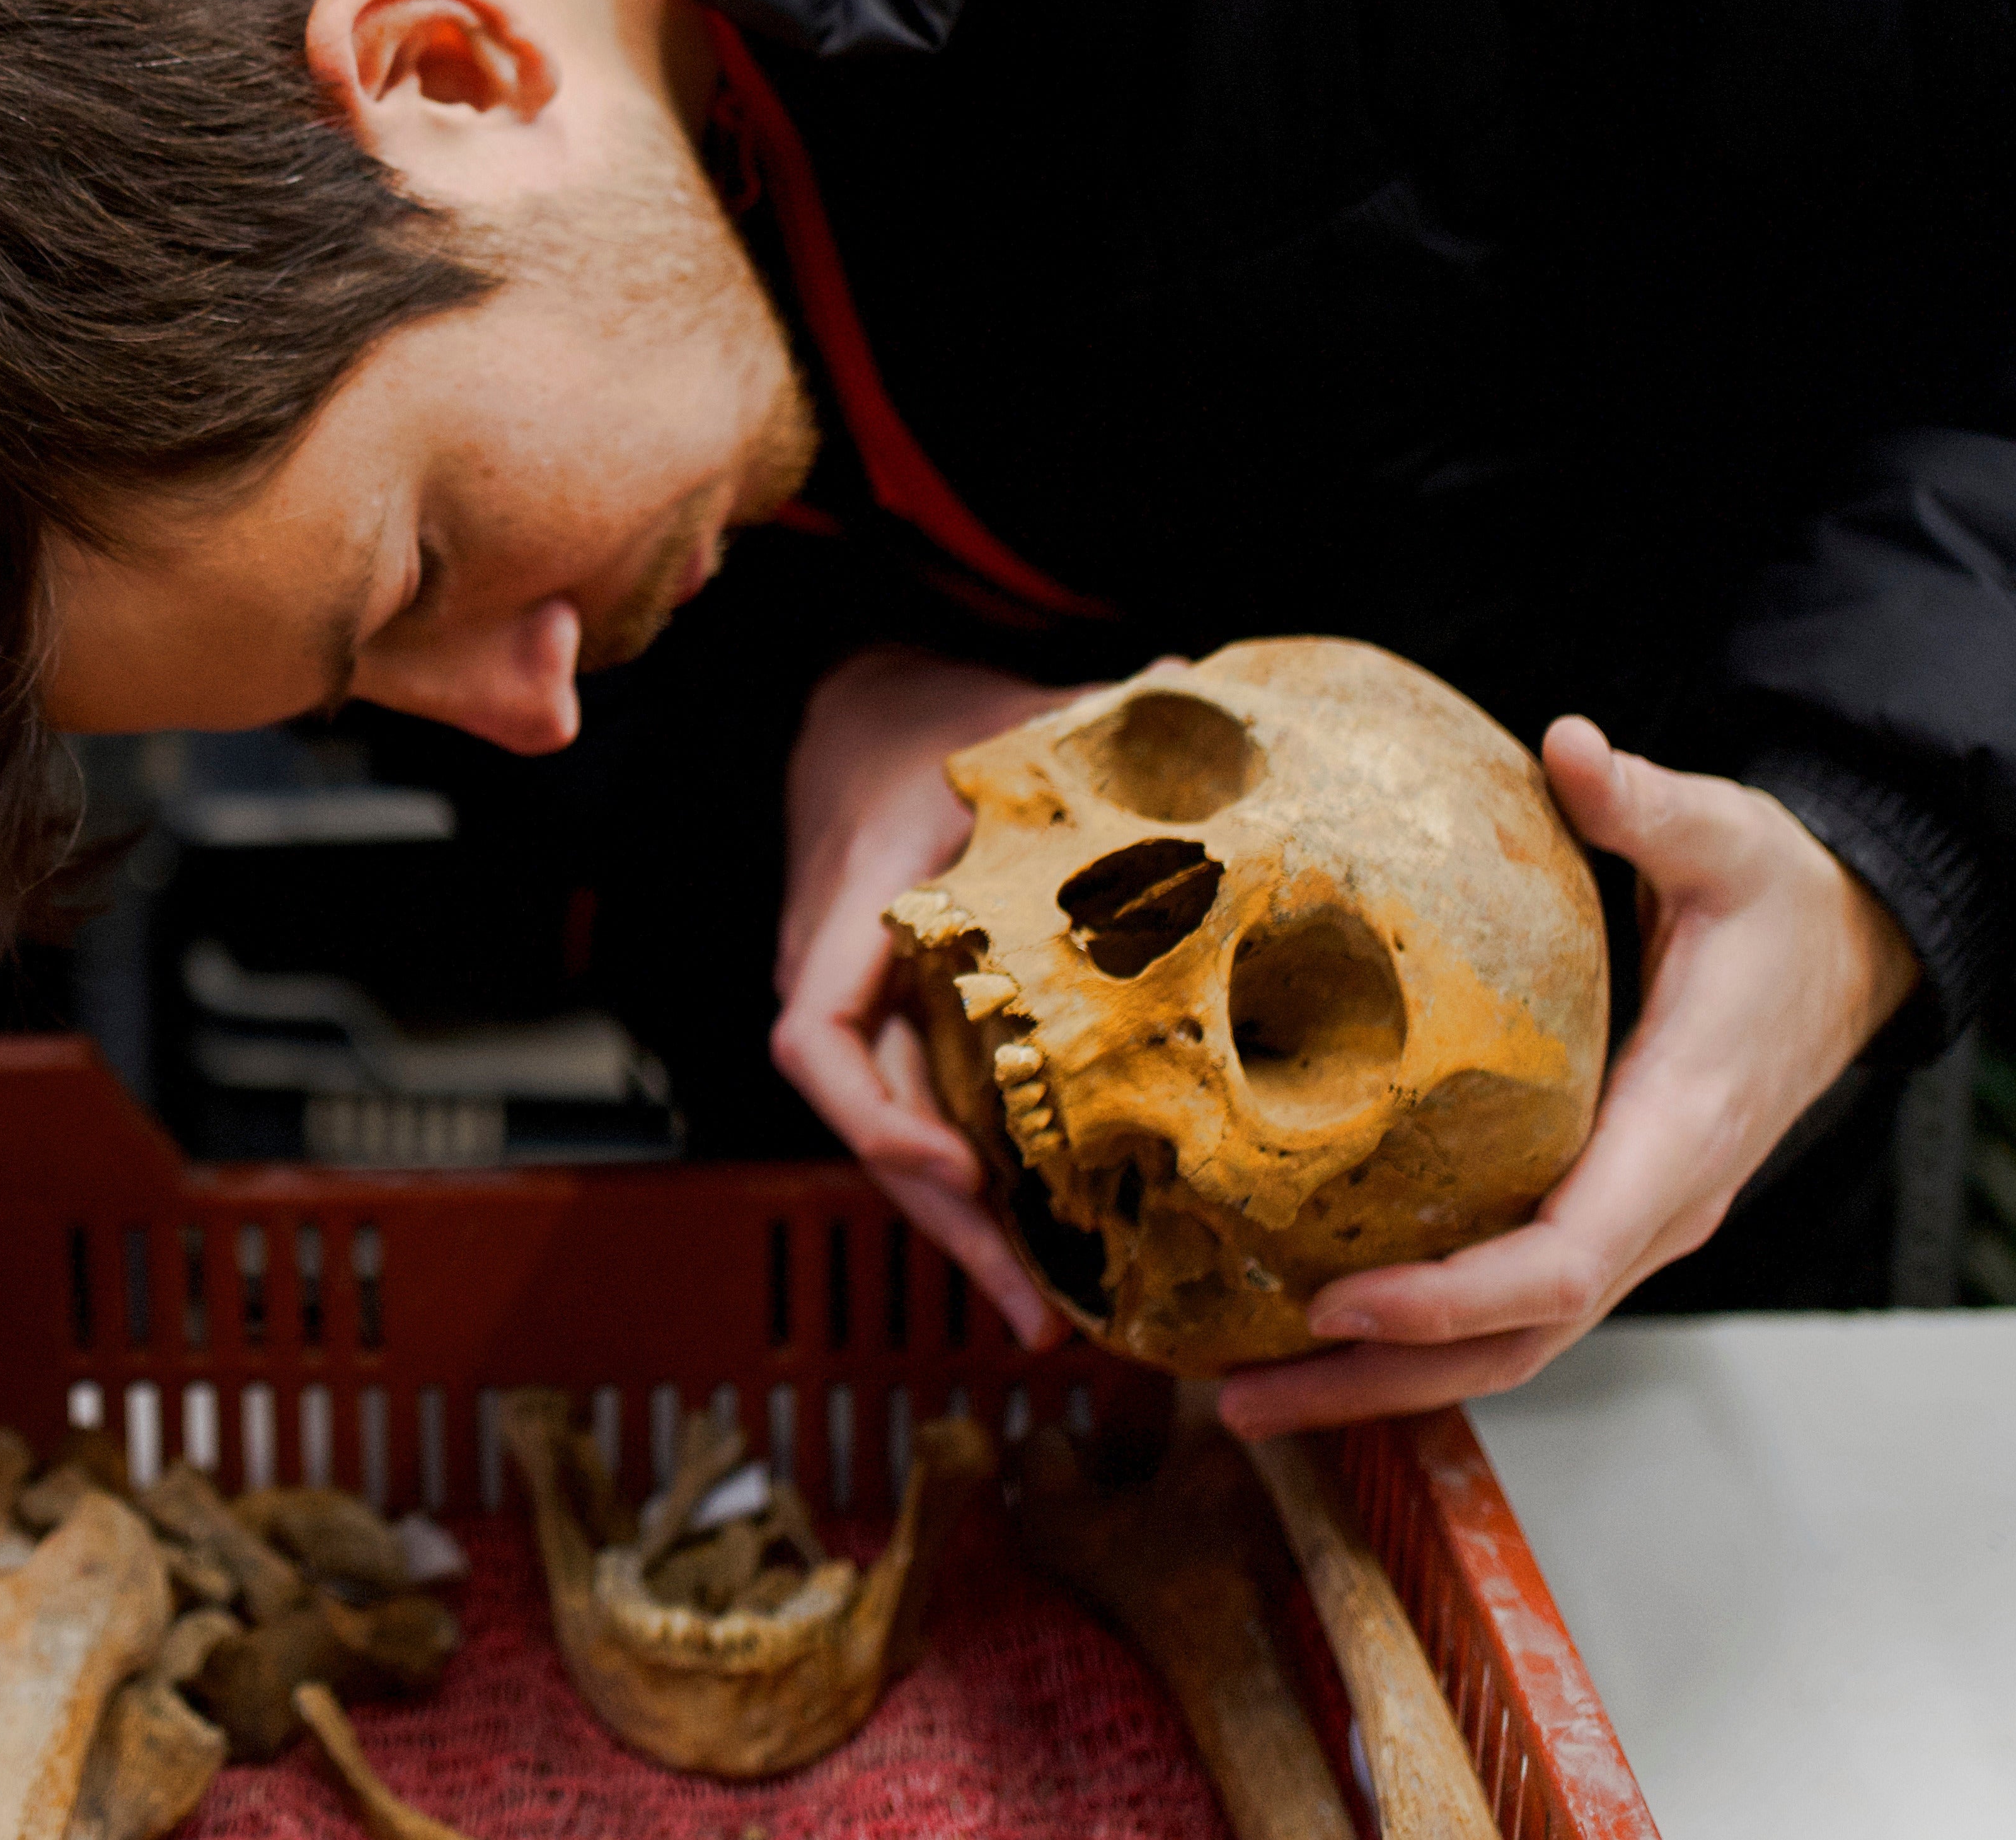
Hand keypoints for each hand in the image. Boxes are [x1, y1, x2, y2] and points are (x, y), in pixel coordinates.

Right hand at [768, 644, 1116, 1346]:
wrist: (859, 708)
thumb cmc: (938, 716)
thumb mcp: (1015, 713)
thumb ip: (1101, 714)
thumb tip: (1198, 693)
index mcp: (855, 903)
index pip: (817, 1036)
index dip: (879, 1116)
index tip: (960, 1172)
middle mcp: (840, 972)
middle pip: (868, 1126)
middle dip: (944, 1226)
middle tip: (1036, 1315)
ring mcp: (867, 1007)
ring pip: (898, 1141)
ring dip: (965, 1233)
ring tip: (1050, 1322)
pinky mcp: (901, 1027)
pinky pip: (927, 1119)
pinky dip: (980, 1187)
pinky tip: (1050, 1247)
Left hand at [1214, 715, 1920, 1436]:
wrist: (1849, 949)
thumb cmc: (1779, 897)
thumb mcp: (1725, 836)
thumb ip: (1646, 803)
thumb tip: (1572, 748)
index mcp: (1681, 1130)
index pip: (1564, 1259)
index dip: (1451, 1296)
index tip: (1336, 1299)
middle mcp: (1658, 1207)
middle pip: (1516, 1340)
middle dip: (1380, 1378)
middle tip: (1237, 1395)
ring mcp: (1632, 1223)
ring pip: (1509, 1343)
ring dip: (1383, 1378)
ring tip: (1247, 1389)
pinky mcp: (1603, 1213)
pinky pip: (1510, 1302)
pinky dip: (1417, 1332)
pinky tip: (1316, 1326)